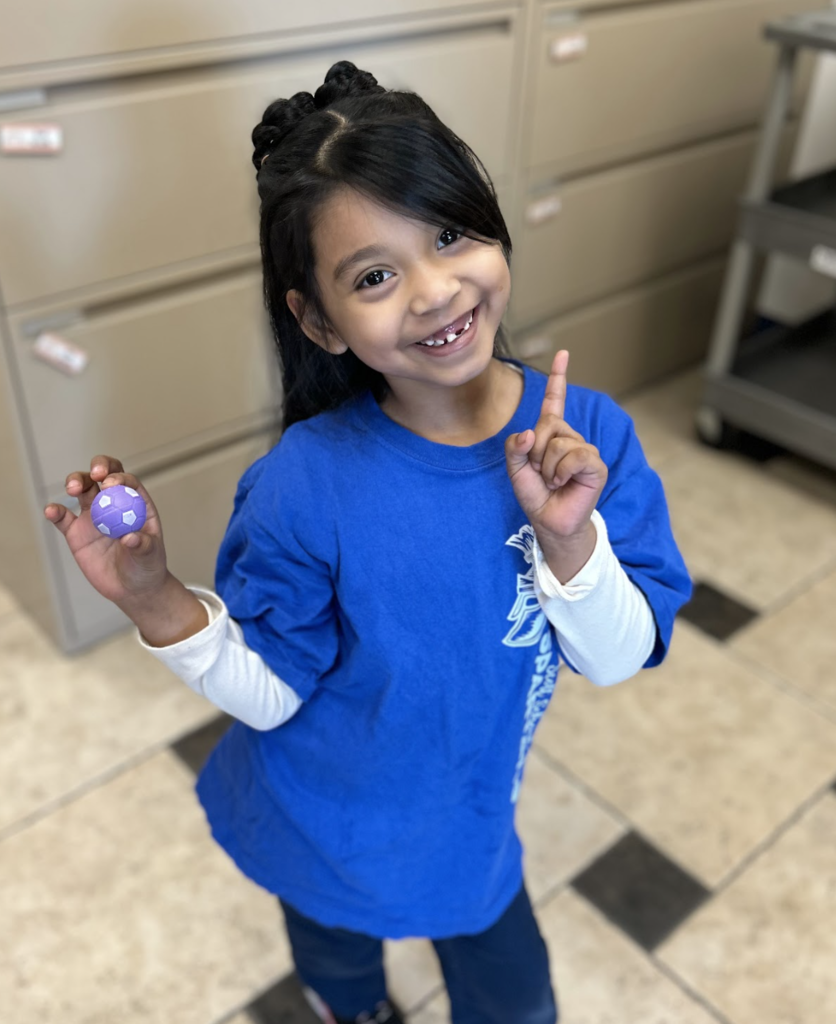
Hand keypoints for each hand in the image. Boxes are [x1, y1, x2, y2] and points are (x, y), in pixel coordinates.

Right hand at [44, 455, 168, 605]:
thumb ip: (142, 546)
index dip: (119, 477)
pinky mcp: (76, 532)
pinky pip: (63, 518)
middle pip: (104, 476)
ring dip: (76, 481)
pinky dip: (55, 512)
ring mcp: (94, 516)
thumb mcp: (150, 557)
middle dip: (99, 467)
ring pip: (83, 489)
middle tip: (94, 474)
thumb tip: (130, 537)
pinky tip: (52, 511)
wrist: (131, 589)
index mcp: (136, 504)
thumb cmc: (147, 567)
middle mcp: (114, 504)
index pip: (127, 482)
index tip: (110, 484)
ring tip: (72, 489)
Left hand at [505, 349, 607, 546]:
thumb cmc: (536, 494)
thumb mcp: (515, 470)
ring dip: (547, 467)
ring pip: (559, 443)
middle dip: (535, 451)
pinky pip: (574, 456)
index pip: (554, 401)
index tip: (563, 353)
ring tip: (553, 482)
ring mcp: (584, 450)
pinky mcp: (595, 465)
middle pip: (547, 424)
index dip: (558, 378)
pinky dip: (562, 472)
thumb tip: (528, 433)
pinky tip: (564, 483)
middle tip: (540, 473)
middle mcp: (570, 438)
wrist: (549, 521)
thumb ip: (514, 448)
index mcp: (552, 435)